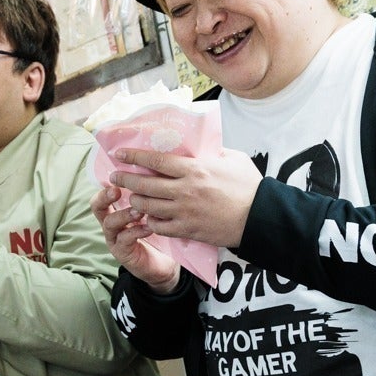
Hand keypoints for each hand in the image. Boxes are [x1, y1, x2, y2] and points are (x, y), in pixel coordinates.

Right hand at [90, 183, 181, 291]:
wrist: (164, 265)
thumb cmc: (160, 232)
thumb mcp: (153, 210)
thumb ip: (150, 194)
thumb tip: (155, 168)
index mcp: (117, 210)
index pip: (104, 192)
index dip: (107, 182)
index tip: (117, 173)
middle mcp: (112, 224)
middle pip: (97, 207)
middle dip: (105, 197)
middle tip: (116, 190)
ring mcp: (115, 239)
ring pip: (110, 223)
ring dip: (124, 214)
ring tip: (139, 211)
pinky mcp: (123, 253)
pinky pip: (124, 239)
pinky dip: (137, 231)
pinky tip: (150, 227)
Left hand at [108, 147, 261, 248]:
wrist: (260, 218)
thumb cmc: (250, 186)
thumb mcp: (233, 159)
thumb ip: (213, 152)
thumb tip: (202, 146)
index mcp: (194, 169)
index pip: (155, 160)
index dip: (134, 156)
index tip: (119, 154)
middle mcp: (185, 190)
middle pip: (145, 184)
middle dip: (126, 179)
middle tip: (114, 176)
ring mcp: (184, 212)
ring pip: (148, 206)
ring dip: (135, 200)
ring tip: (130, 196)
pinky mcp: (188, 230)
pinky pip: (160, 227)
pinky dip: (150, 222)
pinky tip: (148, 217)